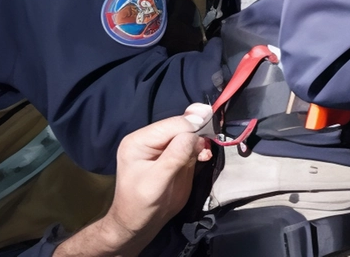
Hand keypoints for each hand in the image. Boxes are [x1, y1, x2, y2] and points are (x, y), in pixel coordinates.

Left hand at [55, 105, 214, 256]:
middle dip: (199, 133)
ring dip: (203, 141)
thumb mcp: (157, 180)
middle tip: (208, 148)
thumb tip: (196, 133)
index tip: (210, 138)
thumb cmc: (141, 205)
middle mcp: (151, 138)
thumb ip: (176, 155)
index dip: (194, 128)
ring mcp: (163, 146)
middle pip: (183, 125)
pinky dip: (202, 148)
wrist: (139, 225)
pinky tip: (204, 156)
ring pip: (190, 133)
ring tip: (205, 155)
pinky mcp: (175, 155)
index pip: (173, 125)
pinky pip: (193, 144)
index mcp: (139, 140)